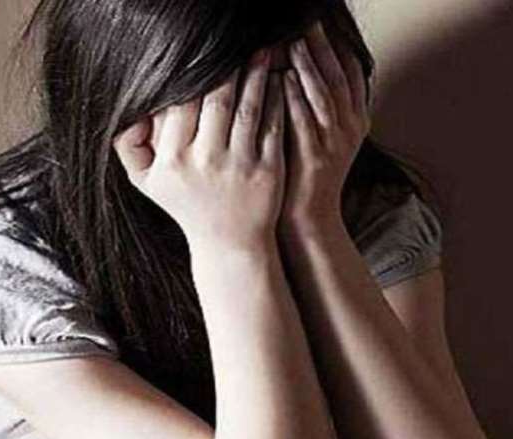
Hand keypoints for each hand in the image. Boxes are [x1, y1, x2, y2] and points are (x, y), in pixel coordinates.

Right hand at [112, 48, 286, 251]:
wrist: (229, 244)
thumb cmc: (186, 206)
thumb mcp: (147, 182)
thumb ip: (128, 146)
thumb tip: (131, 110)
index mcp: (173, 160)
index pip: (181, 103)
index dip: (193, 75)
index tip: (204, 56)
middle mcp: (205, 161)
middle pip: (217, 97)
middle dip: (229, 66)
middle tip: (239, 43)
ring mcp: (239, 165)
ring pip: (248, 105)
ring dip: (257, 73)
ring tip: (264, 51)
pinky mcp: (268, 169)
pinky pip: (273, 124)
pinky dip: (278, 98)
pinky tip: (280, 80)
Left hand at [278, 21, 370, 231]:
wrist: (306, 218)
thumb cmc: (304, 175)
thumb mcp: (317, 137)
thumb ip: (312, 107)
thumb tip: (294, 71)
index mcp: (354, 121)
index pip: (352, 74)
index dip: (339, 47)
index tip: (324, 25)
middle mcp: (348, 129)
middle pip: (339, 78)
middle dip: (324, 48)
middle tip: (309, 23)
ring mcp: (332, 144)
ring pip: (324, 95)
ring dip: (310, 67)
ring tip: (296, 41)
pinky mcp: (312, 157)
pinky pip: (303, 121)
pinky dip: (293, 97)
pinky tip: (281, 78)